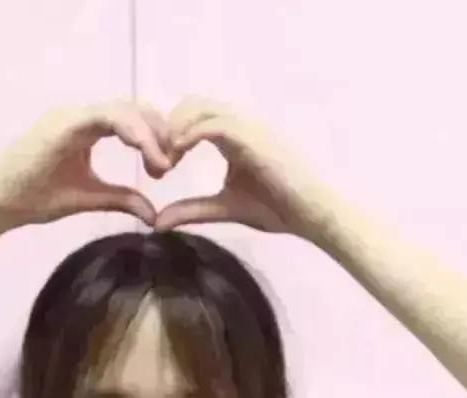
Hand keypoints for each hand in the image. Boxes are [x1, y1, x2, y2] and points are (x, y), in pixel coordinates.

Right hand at [0, 102, 173, 233]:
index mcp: (86, 130)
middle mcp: (80, 117)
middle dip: (158, 132)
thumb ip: (120, 199)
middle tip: (171, 163)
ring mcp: (71, 117)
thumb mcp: (89, 198)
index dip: (153, 140)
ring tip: (163, 162)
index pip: (130, 122)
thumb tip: (153, 214)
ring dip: (148, 133)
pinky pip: (105, 117)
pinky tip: (146, 151)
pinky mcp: (64, 124)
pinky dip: (130, 131)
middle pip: (132, 109)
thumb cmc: (36, 199)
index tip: (165, 168)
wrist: (0, 204)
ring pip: (122, 110)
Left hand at [154, 98, 320, 236]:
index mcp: (231, 136)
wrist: (310, 213)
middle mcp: (238, 124)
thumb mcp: (223, 209)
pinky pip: (215, 124)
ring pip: (199, 107)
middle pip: (191, 103)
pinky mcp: (253, 137)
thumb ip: (192, 210)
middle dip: (167, 126)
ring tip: (164, 158)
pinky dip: (191, 134)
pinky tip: (177, 154)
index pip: (193, 116)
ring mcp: (247, 127)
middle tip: (156, 159)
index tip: (157, 165)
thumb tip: (157, 223)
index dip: (170, 134)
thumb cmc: (276, 209)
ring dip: (175, 128)